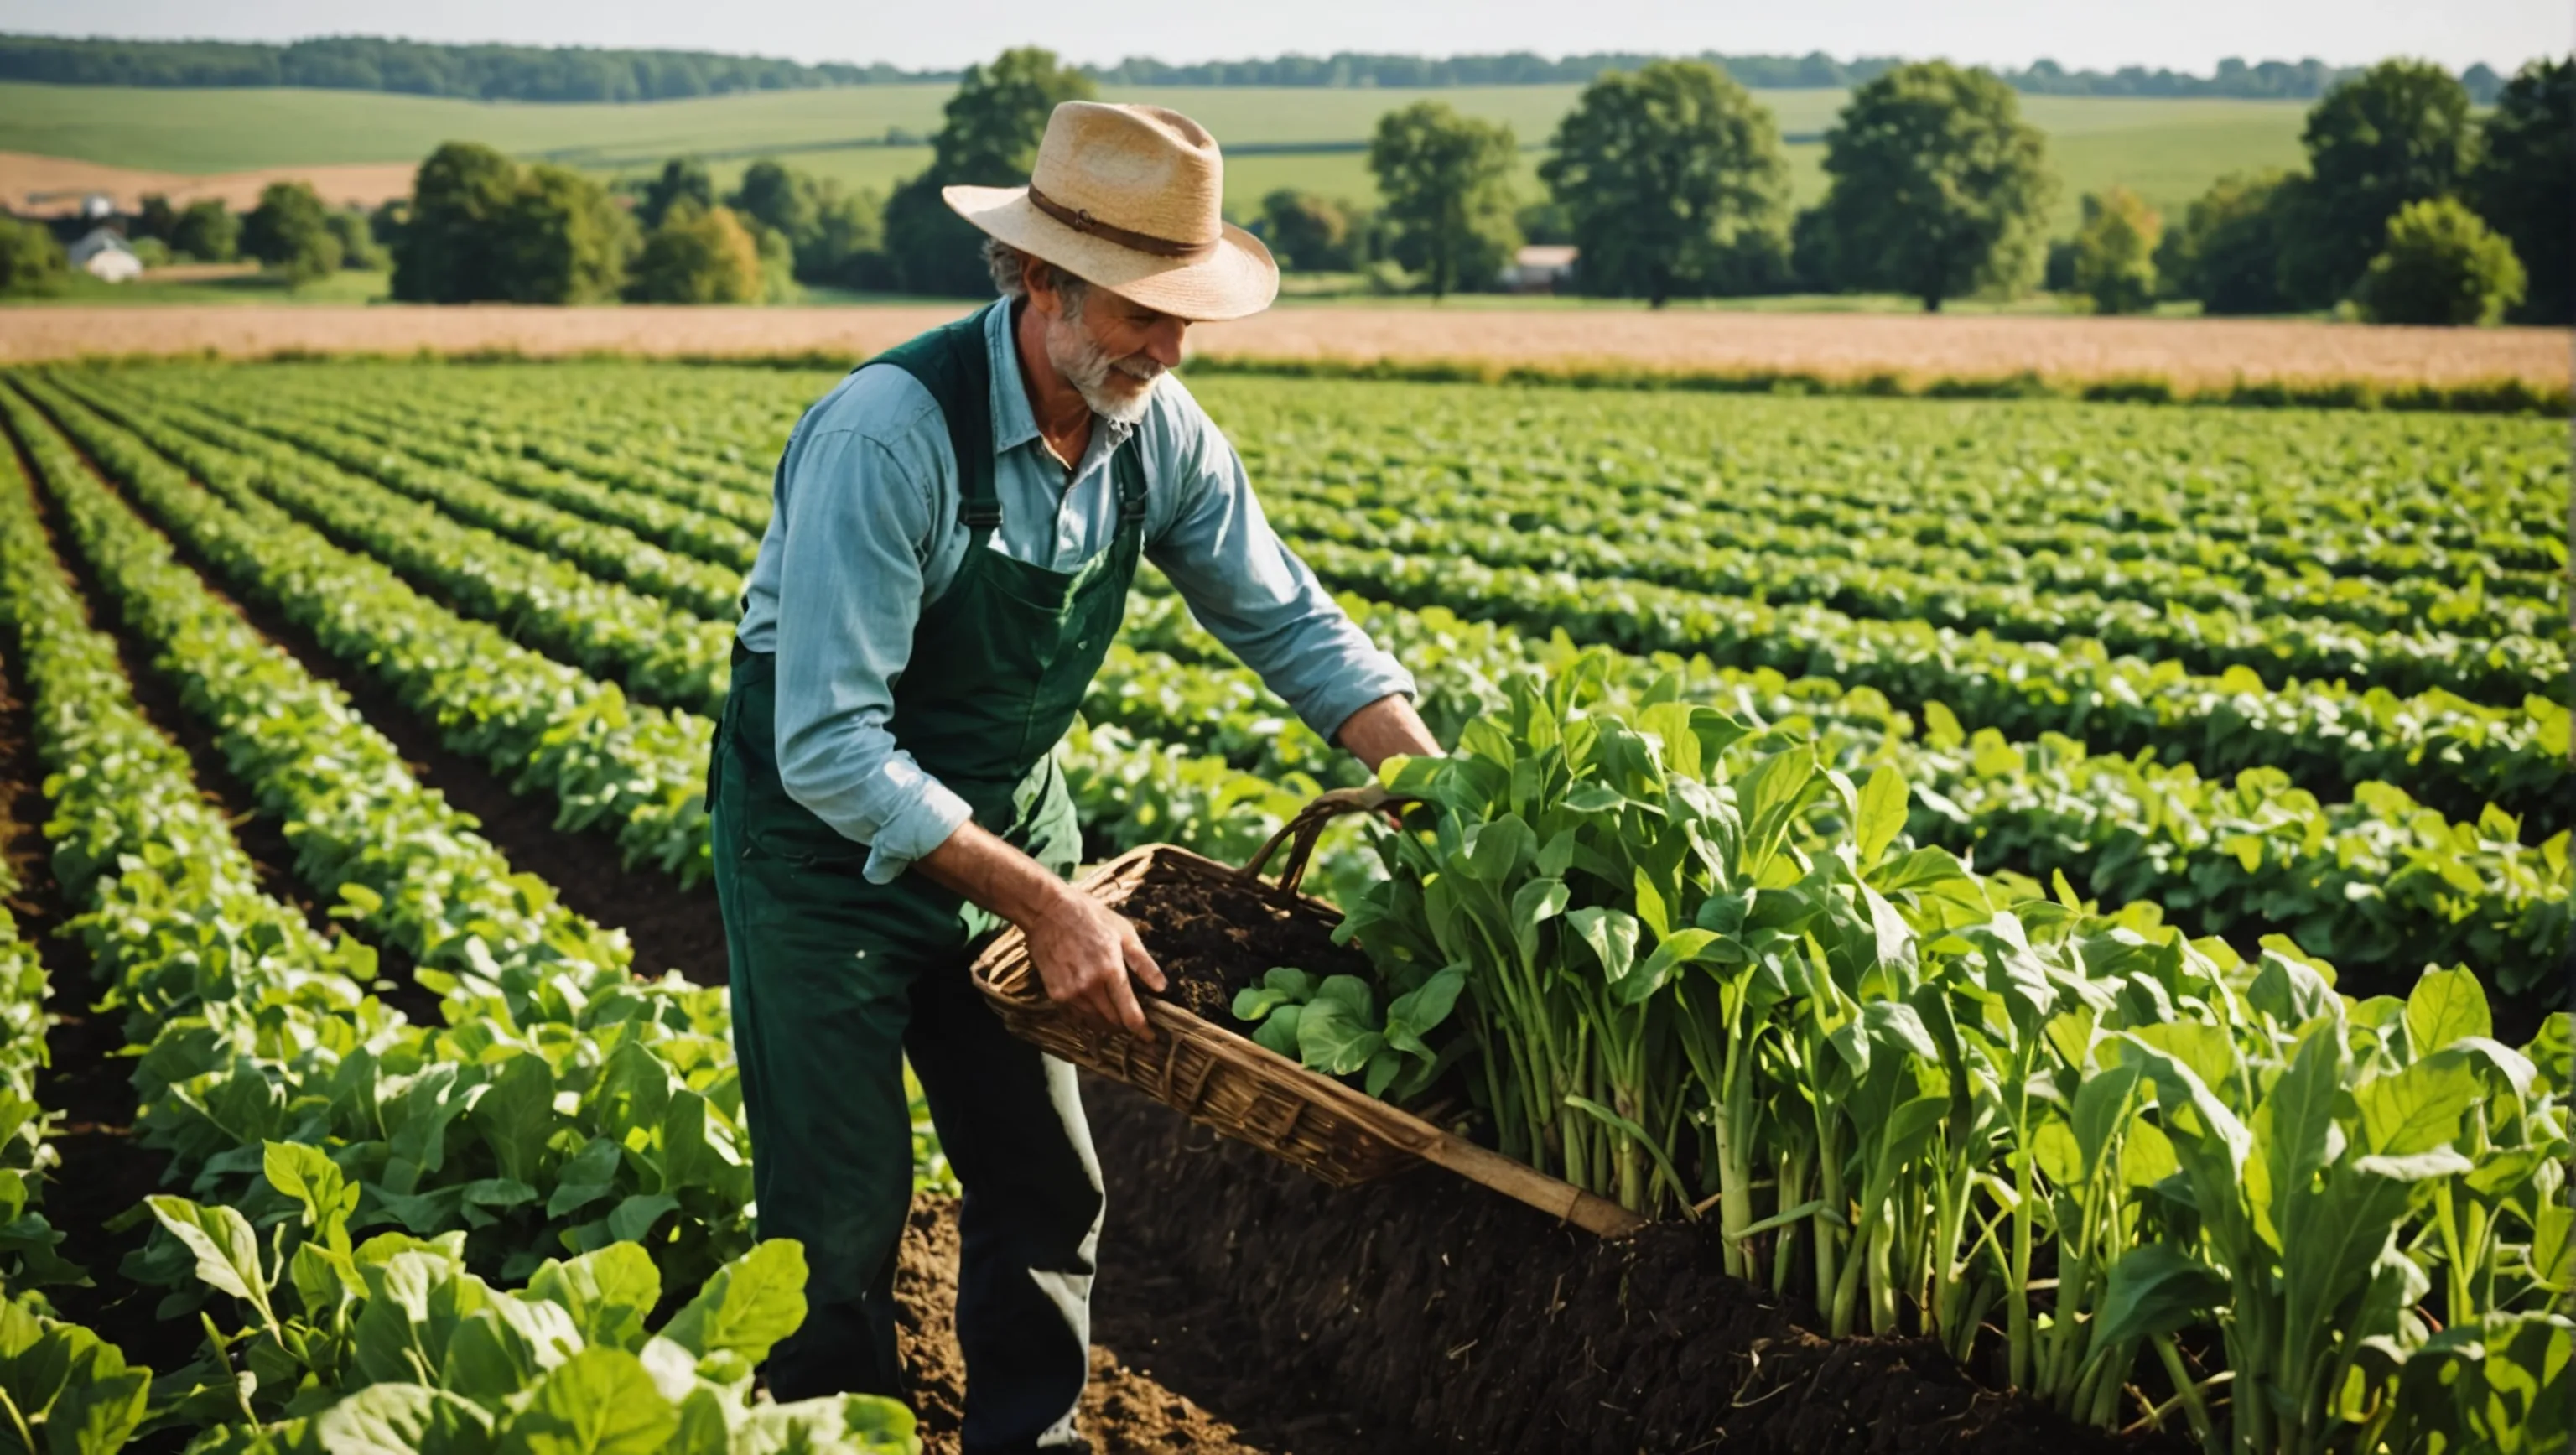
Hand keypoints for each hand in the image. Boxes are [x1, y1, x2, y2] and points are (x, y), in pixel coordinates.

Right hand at [1022, 885, 1167, 1040]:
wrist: (1047, 911)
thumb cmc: (1089, 917)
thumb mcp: (1124, 933)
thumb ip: (1143, 963)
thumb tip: (1162, 987)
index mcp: (1111, 970)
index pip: (1129, 1014)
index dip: (1142, 1031)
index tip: (1150, 1039)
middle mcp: (1090, 987)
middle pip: (1112, 1022)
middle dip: (1125, 1028)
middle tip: (1134, 1027)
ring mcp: (1069, 992)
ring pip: (1093, 1023)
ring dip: (1107, 1025)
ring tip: (1116, 1022)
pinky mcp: (1055, 994)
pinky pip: (1075, 1017)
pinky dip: (1087, 1020)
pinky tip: (1094, 1014)